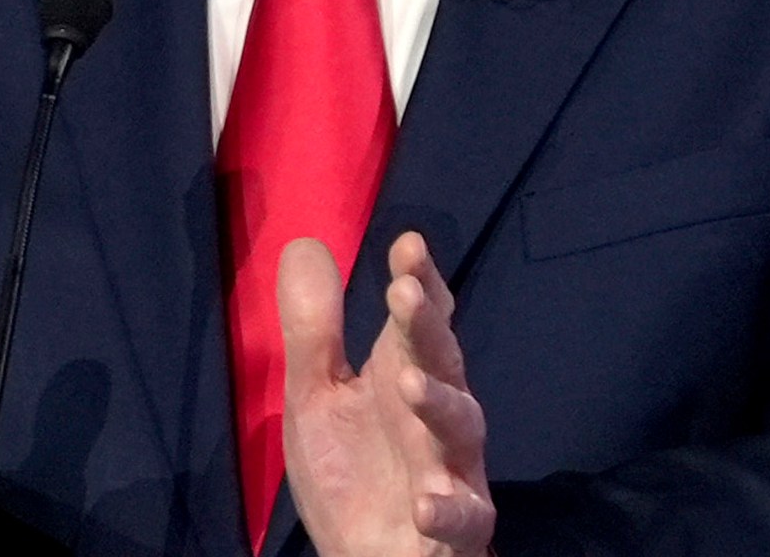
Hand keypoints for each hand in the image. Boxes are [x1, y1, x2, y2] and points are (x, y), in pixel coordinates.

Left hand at [281, 232, 493, 556]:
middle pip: (442, 362)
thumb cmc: (351, 474)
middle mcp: (434, 417)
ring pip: (462, 430)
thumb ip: (313, 329)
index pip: (418, 321)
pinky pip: (463, 517)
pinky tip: (427, 501)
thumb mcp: (316, 395)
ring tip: (410, 381)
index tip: (407, 244)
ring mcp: (452, 470)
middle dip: (427, 328)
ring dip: (441, 403)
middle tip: (405, 292)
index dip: (419, 282)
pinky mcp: (457, 526)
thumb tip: (306, 241)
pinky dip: (450, 508)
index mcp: (401, 377)